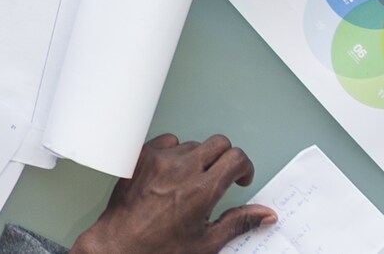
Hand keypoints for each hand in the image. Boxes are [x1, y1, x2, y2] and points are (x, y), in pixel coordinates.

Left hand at [72, 134, 275, 253]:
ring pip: (193, 143)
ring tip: (189, 182)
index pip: (236, 157)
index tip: (240, 178)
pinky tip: (170, 174)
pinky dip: (173, 154)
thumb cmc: (158, 249)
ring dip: (198, 159)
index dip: (244, 167)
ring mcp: (159, 159)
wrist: (119, 245)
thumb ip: (238, 223)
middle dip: (225, 158)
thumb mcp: (205, 242)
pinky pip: (167, 142)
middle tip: (220, 177)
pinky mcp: (141, 155)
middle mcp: (182, 170)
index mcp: (201, 191)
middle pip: (219, 143)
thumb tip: (265, 214)